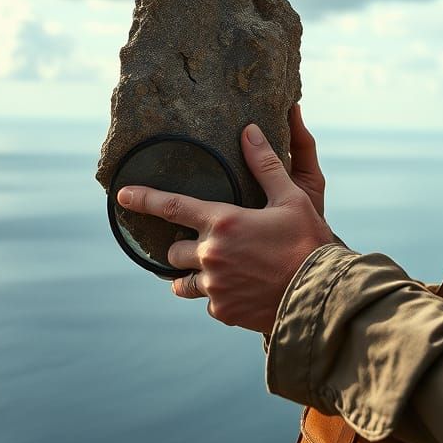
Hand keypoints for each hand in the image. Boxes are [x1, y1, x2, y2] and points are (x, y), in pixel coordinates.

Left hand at [117, 123, 335, 332]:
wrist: (320, 293)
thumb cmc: (308, 241)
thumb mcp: (291, 198)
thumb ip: (265, 165)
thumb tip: (249, 131)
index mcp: (223, 222)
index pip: (171, 206)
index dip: (143, 199)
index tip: (122, 196)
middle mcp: (211, 255)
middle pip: (172, 252)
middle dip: (181, 247)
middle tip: (203, 244)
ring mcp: (214, 287)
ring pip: (182, 283)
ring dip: (191, 275)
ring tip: (210, 271)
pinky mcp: (223, 311)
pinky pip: (208, 302)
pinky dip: (217, 296)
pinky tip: (237, 291)